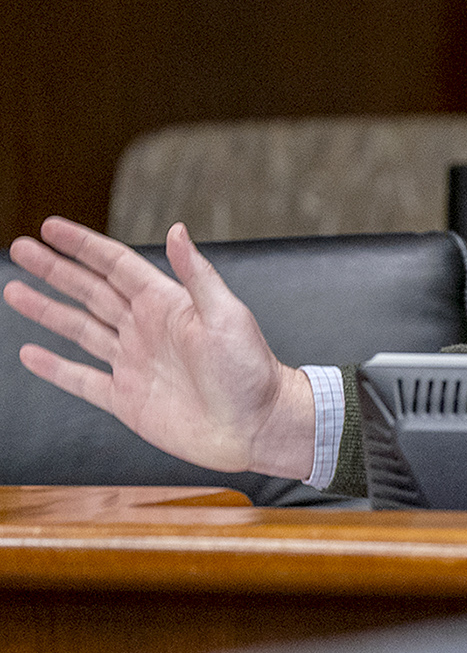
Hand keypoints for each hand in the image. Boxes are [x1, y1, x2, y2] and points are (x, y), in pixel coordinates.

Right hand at [4, 217, 315, 478]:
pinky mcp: (126, 399)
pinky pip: (82, 380)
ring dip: (47, 310)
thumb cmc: (251, 370)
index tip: (51, 226)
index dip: (83, 246)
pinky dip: (55, 368)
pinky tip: (31, 354)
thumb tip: (177, 230)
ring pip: (79, 329)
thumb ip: (197, 275)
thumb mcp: (228, 315)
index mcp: (167, 304)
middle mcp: (145, 329)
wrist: (256, 425)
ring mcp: (133, 363)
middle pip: (90, 291)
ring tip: (16, 290)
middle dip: (55, 270)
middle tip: (21, 248)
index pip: (116, 265)